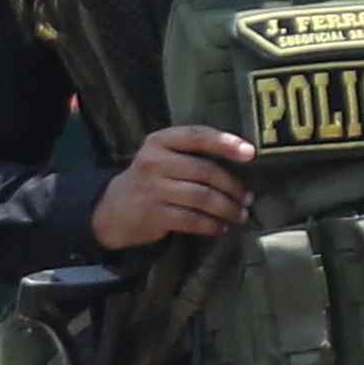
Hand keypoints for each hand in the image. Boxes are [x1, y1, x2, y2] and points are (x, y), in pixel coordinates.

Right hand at [90, 122, 258, 249]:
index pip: (198, 136)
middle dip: (232, 186)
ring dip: (226, 208)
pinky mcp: (154, 215)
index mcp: (160, 141)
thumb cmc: (151, 179)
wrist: (113, 209)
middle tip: (247, 198)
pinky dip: (211, 225)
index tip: (250, 153)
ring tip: (239, 215)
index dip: (226, 143)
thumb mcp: (163, 156)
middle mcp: (154, 161)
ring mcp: (153, 189)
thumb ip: (192, 153)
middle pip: (204, 171)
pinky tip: (220, 228)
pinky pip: (192, 220)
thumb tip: (241, 161)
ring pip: (202, 197)